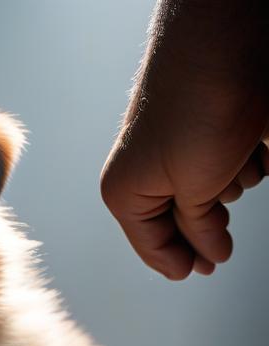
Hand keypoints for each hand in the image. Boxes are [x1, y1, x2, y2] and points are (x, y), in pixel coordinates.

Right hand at [101, 0, 268, 278]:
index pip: (153, 247)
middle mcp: (146, 176)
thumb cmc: (196, 108)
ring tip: (240, 158)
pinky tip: (251, 142)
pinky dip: (246, 161)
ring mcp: (176, 153)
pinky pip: (230, 166)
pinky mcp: (205, 133)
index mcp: (126, 194)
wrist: (222, 43)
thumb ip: (199, 229)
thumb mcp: (197, 187)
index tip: (205, 270)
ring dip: (234, 185)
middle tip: (225, 232)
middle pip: (184, 223)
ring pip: (214, 195)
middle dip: (210, 221)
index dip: (182, 262)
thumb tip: (207, 256)